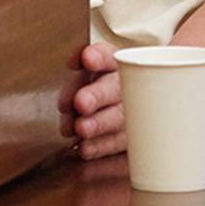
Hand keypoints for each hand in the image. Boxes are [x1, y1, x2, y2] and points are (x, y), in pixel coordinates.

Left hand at [64, 43, 124, 158]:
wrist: (129, 102)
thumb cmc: (100, 83)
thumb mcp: (90, 68)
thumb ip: (82, 62)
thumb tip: (73, 62)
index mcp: (115, 64)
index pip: (108, 56)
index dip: (98, 57)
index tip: (87, 58)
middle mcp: (125, 88)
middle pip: (114, 90)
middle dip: (97, 96)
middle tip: (81, 102)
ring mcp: (131, 114)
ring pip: (118, 118)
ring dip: (99, 124)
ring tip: (81, 129)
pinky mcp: (130, 138)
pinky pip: (118, 144)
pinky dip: (101, 147)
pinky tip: (85, 148)